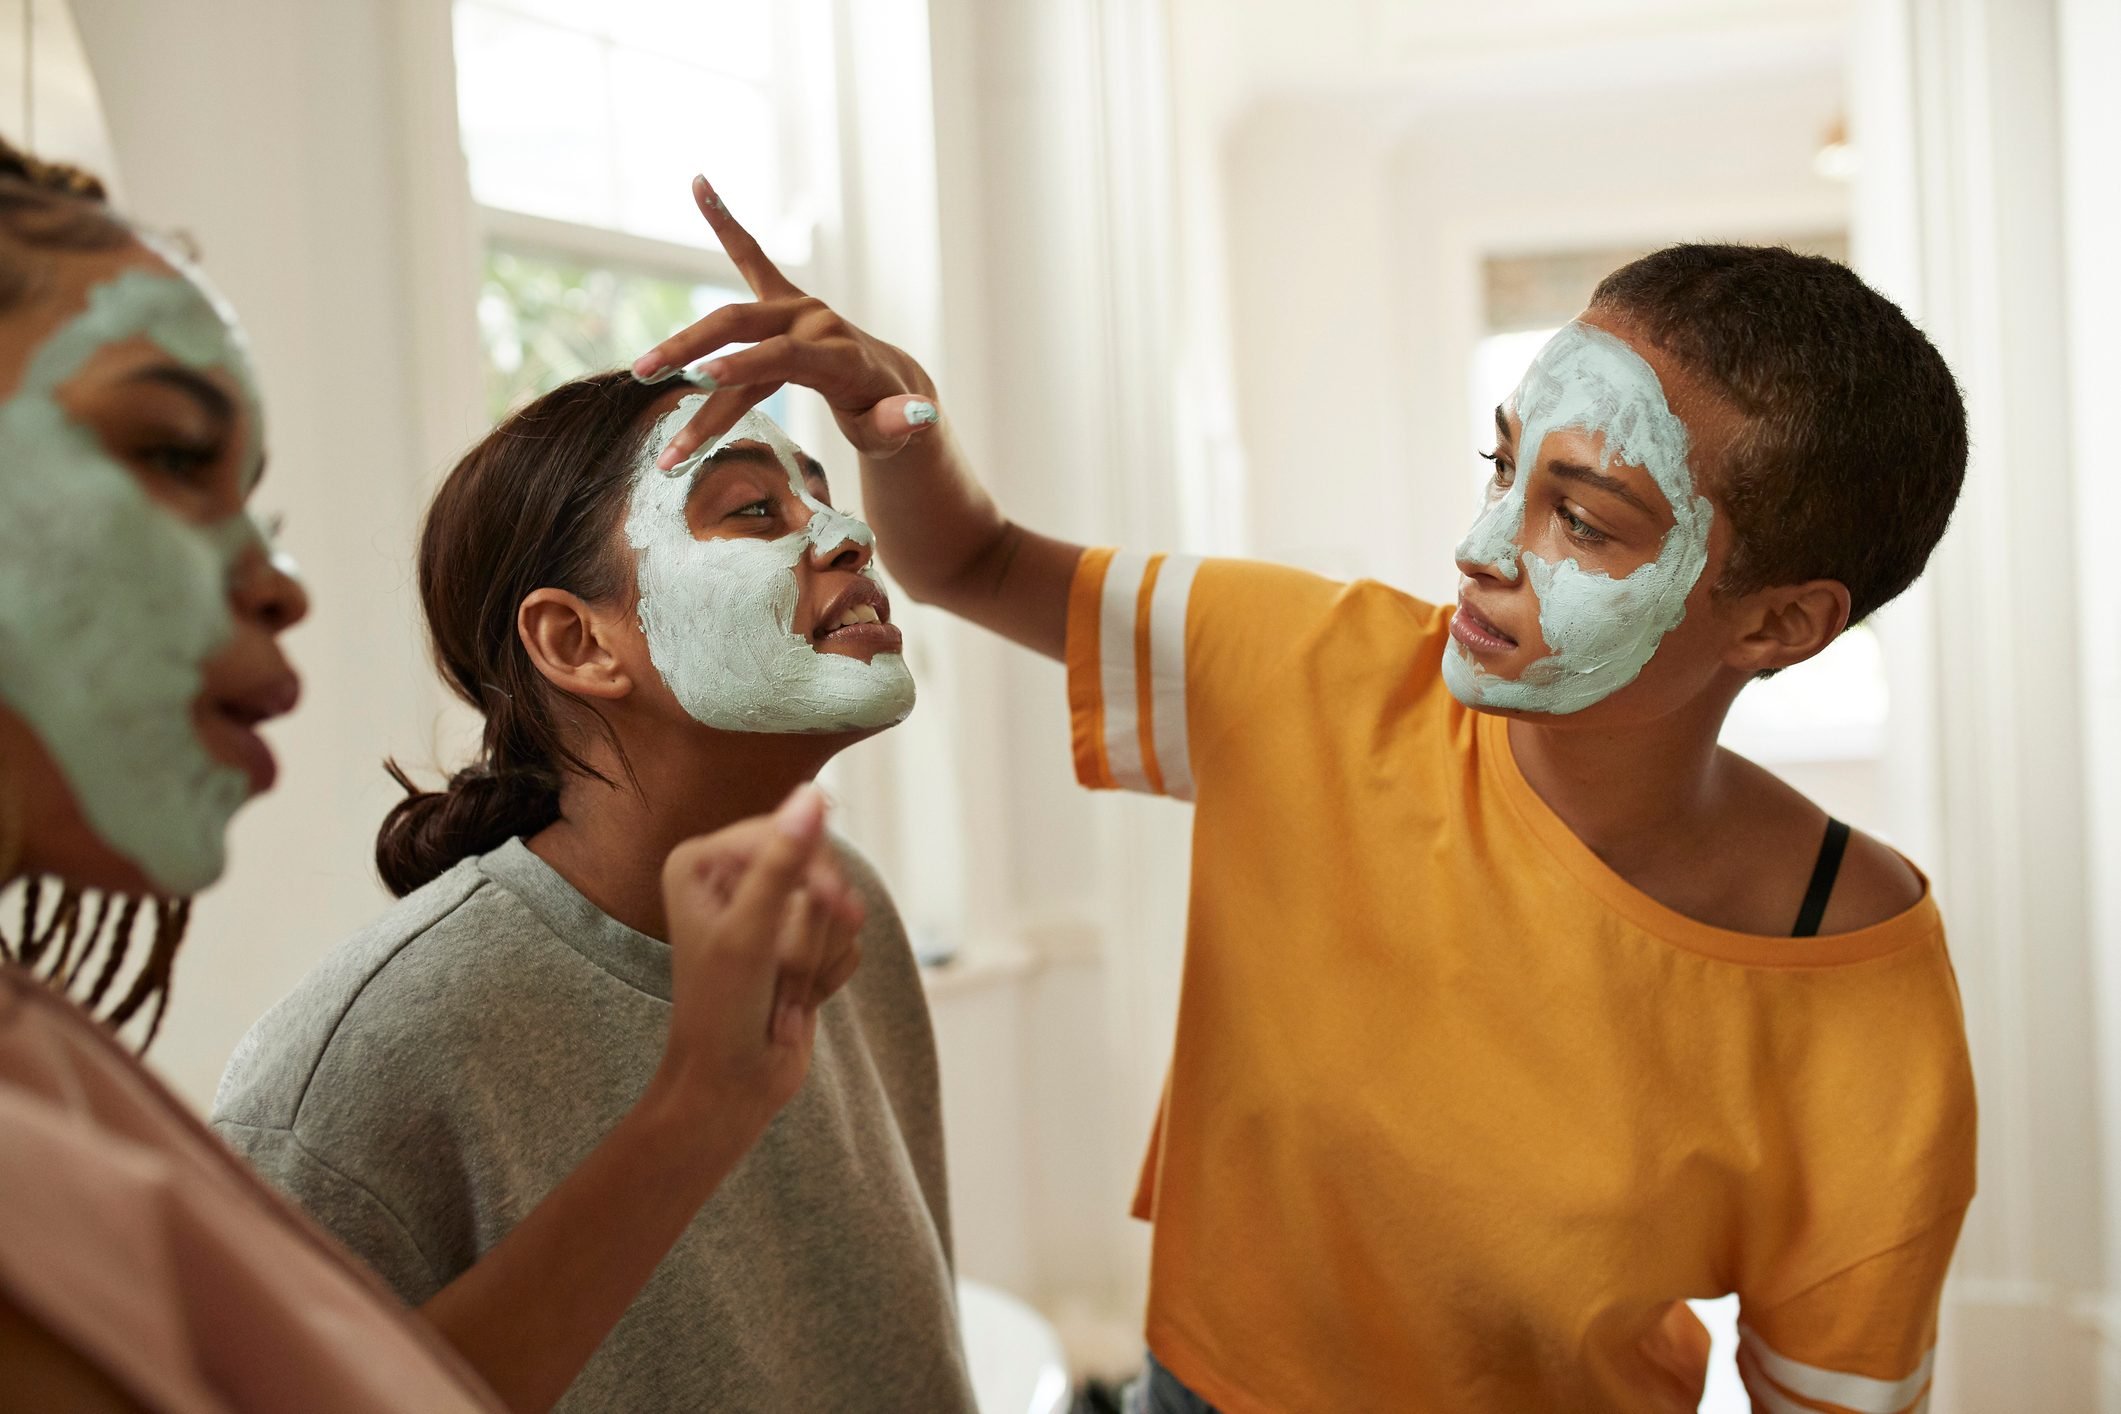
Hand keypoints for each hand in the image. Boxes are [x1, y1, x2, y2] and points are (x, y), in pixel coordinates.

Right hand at [631, 175, 943, 470]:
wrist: (892, 383)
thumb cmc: (886, 416)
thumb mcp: (894, 429)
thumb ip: (901, 422)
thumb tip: (920, 413)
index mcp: (840, 354)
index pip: (784, 358)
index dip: (744, 366)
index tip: (701, 380)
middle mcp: (815, 321)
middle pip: (744, 330)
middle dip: (693, 353)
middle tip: (647, 374)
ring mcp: (796, 307)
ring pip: (730, 322)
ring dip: (683, 345)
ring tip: (640, 371)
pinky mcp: (783, 299)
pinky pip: (749, 256)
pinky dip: (725, 221)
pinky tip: (700, 183)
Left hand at [652, 784, 865, 1139]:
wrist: (731, 1089)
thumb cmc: (722, 1013)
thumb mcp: (751, 932)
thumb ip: (784, 862)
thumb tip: (814, 795)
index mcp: (702, 860)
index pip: (787, 830)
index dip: (815, 870)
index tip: (834, 904)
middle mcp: (733, 878)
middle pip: (819, 866)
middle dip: (812, 927)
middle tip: (786, 971)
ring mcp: (769, 912)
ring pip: (837, 907)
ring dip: (819, 957)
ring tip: (783, 993)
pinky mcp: (797, 942)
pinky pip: (845, 939)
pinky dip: (828, 974)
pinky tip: (796, 1003)